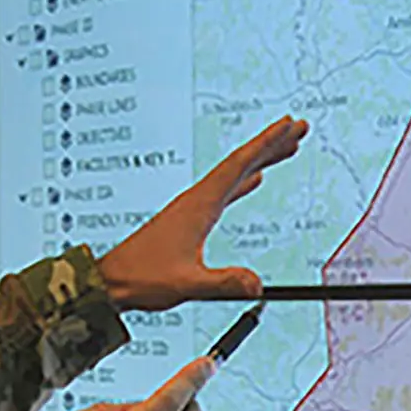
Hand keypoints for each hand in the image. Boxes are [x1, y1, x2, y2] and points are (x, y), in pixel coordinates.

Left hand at [97, 116, 309, 311]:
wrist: (109, 281)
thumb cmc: (140, 279)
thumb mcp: (187, 283)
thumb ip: (223, 283)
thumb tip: (256, 285)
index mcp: (197, 206)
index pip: (237, 165)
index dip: (266, 143)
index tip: (290, 125)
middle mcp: (195, 201)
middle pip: (239, 163)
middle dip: (271, 145)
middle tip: (300, 129)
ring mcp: (190, 208)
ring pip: (232, 176)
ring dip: (260, 159)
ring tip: (287, 149)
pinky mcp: (187, 220)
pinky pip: (223, 192)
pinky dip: (243, 181)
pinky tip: (254, 180)